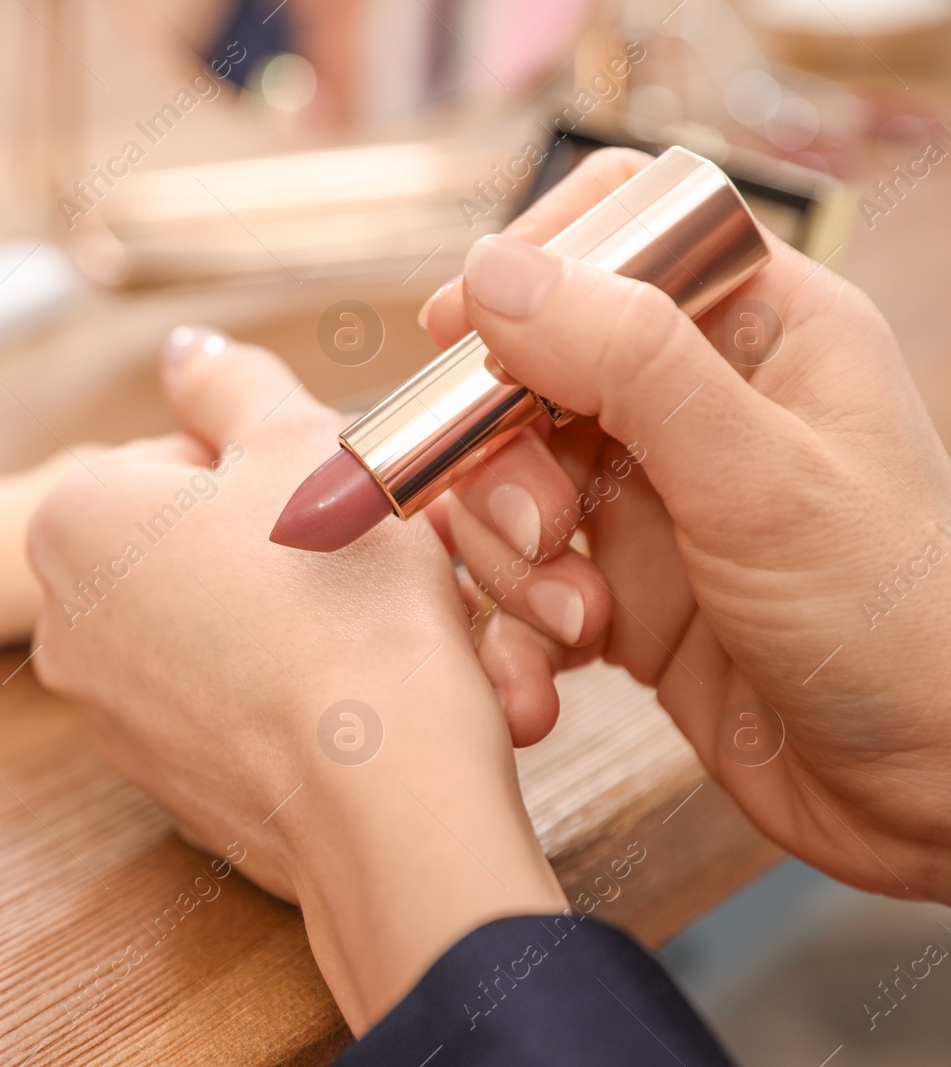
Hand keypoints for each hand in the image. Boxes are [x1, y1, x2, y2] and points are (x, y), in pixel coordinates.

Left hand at [26, 328, 566, 1032]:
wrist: (383, 793)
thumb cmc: (341, 598)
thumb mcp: (299, 443)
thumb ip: (231, 380)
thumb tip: (183, 348)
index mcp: (72, 520)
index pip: (179, 453)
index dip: (271, 466)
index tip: (325, 500)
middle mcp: (61, 623)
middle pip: (185, 542)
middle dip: (265, 541)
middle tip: (347, 560)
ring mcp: (106, 715)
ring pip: (207, 625)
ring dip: (274, 613)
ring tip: (352, 629)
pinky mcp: (162, 784)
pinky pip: (222, 706)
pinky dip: (273, 691)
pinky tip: (335, 695)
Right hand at [424, 148, 950, 901]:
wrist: (933, 793)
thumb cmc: (893, 620)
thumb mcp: (757, 478)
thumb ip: (627, 364)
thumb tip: (491, 271)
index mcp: (759, 326)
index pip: (615, 232)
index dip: (526, 272)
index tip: (458, 335)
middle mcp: (694, 401)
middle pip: (527, 368)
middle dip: (503, 454)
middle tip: (543, 528)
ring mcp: (649, 496)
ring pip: (505, 480)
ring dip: (512, 556)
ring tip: (578, 621)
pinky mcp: (618, 587)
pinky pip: (516, 577)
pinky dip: (514, 625)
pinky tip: (552, 675)